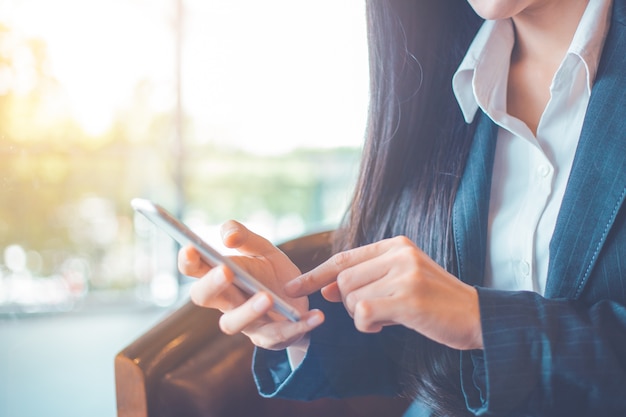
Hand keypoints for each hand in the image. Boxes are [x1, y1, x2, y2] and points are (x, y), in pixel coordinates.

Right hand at [178, 220, 323, 349]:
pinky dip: (297, 327)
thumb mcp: (262, 249)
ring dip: (248, 311)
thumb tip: (228, 237)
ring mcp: (245, 323)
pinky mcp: (269, 338)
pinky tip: (316, 316)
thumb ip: (244, 237)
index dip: (188, 261)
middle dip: (212, 285)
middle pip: (204, 297)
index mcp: (220, 276)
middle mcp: (226, 301)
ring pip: (234, 323)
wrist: (300, 300)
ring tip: (267, 297)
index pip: (194, 269)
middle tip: (226, 271)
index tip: (192, 249)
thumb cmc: (272, 273)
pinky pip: (278, 336)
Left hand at [285, 236, 481, 349]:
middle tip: (370, 312)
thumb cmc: (435, 302)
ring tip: (385, 318)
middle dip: (346, 302)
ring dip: (360, 315)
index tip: (293, 288)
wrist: (477, 316)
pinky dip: (366, 324)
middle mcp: (399, 254)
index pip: (343, 258)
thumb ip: (365, 280)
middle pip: (343, 279)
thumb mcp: (399, 283)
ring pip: (350, 296)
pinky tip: (383, 325)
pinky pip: (363, 312)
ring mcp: (404, 273)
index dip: (314, 274)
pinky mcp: (408, 297)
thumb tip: (323, 287)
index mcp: (396, 245)